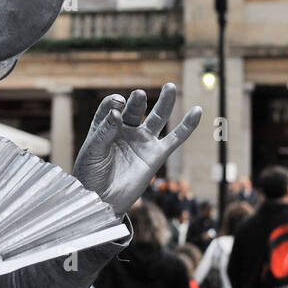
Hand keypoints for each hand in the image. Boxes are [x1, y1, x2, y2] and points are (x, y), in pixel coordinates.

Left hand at [72, 84, 202, 217]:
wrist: (101, 200)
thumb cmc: (90, 174)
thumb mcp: (92, 151)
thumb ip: (105, 132)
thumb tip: (117, 112)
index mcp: (106, 125)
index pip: (112, 107)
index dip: (113, 103)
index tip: (116, 106)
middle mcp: (125, 130)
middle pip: (135, 109)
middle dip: (137, 102)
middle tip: (138, 96)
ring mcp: (142, 141)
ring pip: (158, 118)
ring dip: (164, 102)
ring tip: (169, 87)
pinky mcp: (156, 155)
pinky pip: (175, 139)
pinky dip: (187, 126)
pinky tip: (197, 111)